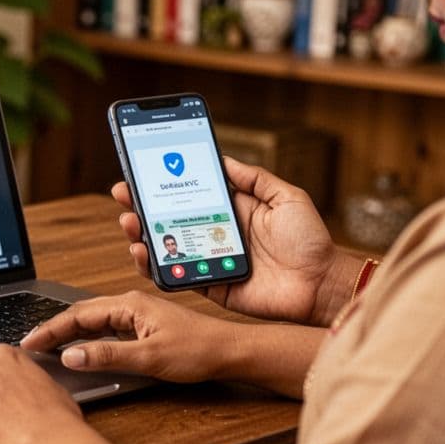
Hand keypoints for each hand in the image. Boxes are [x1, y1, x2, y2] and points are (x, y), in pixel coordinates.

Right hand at [20, 291, 237, 382]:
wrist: (230, 352)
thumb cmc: (198, 351)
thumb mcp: (148, 358)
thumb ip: (106, 357)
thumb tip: (70, 356)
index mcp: (129, 304)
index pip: (77, 314)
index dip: (50, 329)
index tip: (30, 342)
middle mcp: (131, 304)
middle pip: (81, 314)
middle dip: (54, 329)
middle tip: (31, 346)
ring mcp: (138, 315)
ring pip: (94, 322)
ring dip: (70, 333)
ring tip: (48, 347)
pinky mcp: (144, 327)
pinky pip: (107, 329)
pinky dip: (88, 339)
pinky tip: (81, 350)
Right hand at [115, 156, 358, 325]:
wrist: (322, 284)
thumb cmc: (311, 241)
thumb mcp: (287, 197)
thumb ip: (254, 178)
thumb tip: (224, 158)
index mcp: (231, 211)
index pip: (188, 194)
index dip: (163, 184)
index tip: (140, 171)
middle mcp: (215, 234)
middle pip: (168, 219)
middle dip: (141, 206)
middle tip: (123, 195)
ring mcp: (209, 260)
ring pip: (165, 248)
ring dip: (141, 235)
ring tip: (130, 224)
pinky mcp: (210, 285)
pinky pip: (175, 277)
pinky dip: (155, 268)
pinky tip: (143, 253)